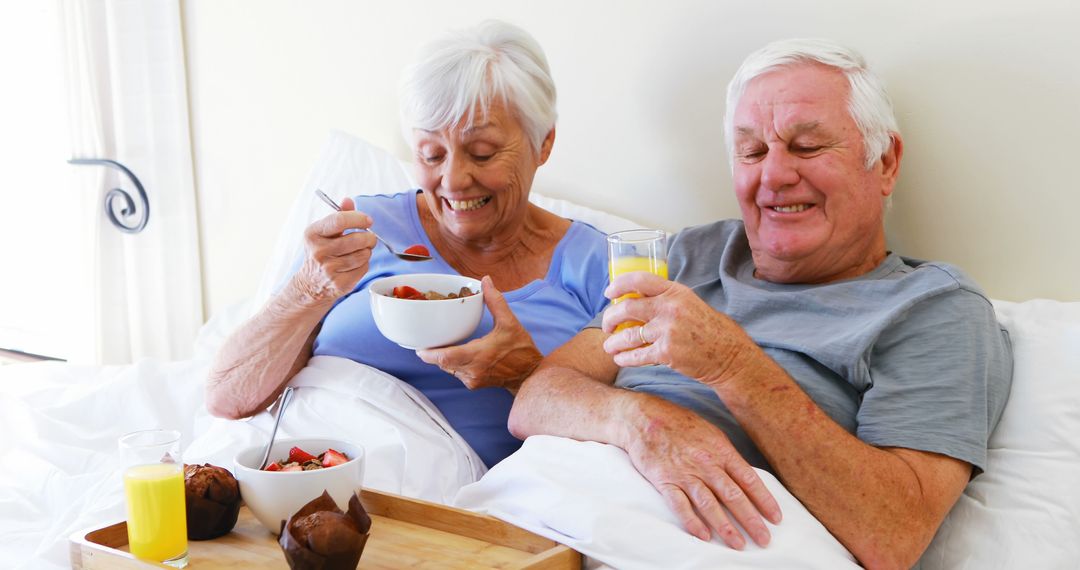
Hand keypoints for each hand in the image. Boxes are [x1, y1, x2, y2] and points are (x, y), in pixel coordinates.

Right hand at [291, 197, 376, 303]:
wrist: (310, 284)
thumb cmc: (321, 253)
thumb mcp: (324, 232)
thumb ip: (338, 216)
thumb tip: (348, 200)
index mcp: (313, 234)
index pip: (339, 220)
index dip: (358, 218)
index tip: (367, 220)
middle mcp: (318, 251)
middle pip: (356, 239)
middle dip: (369, 237)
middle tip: (369, 237)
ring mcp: (328, 269)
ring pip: (363, 254)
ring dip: (367, 251)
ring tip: (361, 250)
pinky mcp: (340, 283)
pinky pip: (363, 268)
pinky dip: (365, 264)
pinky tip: (356, 263)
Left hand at [417, 276, 541, 391]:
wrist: (529, 374)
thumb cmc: (521, 350)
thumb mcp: (509, 322)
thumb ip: (495, 301)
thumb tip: (486, 281)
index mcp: (479, 355)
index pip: (446, 358)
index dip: (430, 354)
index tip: (420, 348)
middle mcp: (472, 370)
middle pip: (443, 363)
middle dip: (433, 353)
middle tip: (426, 342)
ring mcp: (472, 380)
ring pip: (448, 369)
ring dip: (443, 358)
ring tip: (440, 345)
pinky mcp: (473, 384)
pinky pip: (456, 373)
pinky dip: (453, 364)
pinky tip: (457, 353)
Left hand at [600, 271, 757, 387]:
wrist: (729, 356)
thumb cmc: (710, 330)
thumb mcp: (690, 304)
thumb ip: (667, 300)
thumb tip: (637, 300)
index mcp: (675, 292)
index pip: (639, 280)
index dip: (619, 285)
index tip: (608, 293)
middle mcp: (670, 308)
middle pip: (627, 308)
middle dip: (610, 318)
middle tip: (607, 325)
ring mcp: (667, 330)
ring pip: (628, 335)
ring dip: (613, 342)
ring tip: (609, 346)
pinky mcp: (667, 352)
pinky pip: (637, 355)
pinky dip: (624, 358)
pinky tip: (620, 359)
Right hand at [622, 394, 781, 547]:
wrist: (644, 417)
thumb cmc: (680, 424)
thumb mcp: (711, 433)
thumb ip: (726, 456)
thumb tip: (744, 478)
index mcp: (721, 450)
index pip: (749, 479)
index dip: (764, 500)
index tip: (776, 518)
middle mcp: (706, 463)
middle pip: (733, 495)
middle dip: (751, 520)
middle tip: (764, 539)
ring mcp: (685, 473)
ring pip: (709, 503)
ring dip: (725, 526)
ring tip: (738, 543)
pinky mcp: (665, 480)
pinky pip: (680, 505)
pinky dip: (692, 521)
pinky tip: (703, 535)